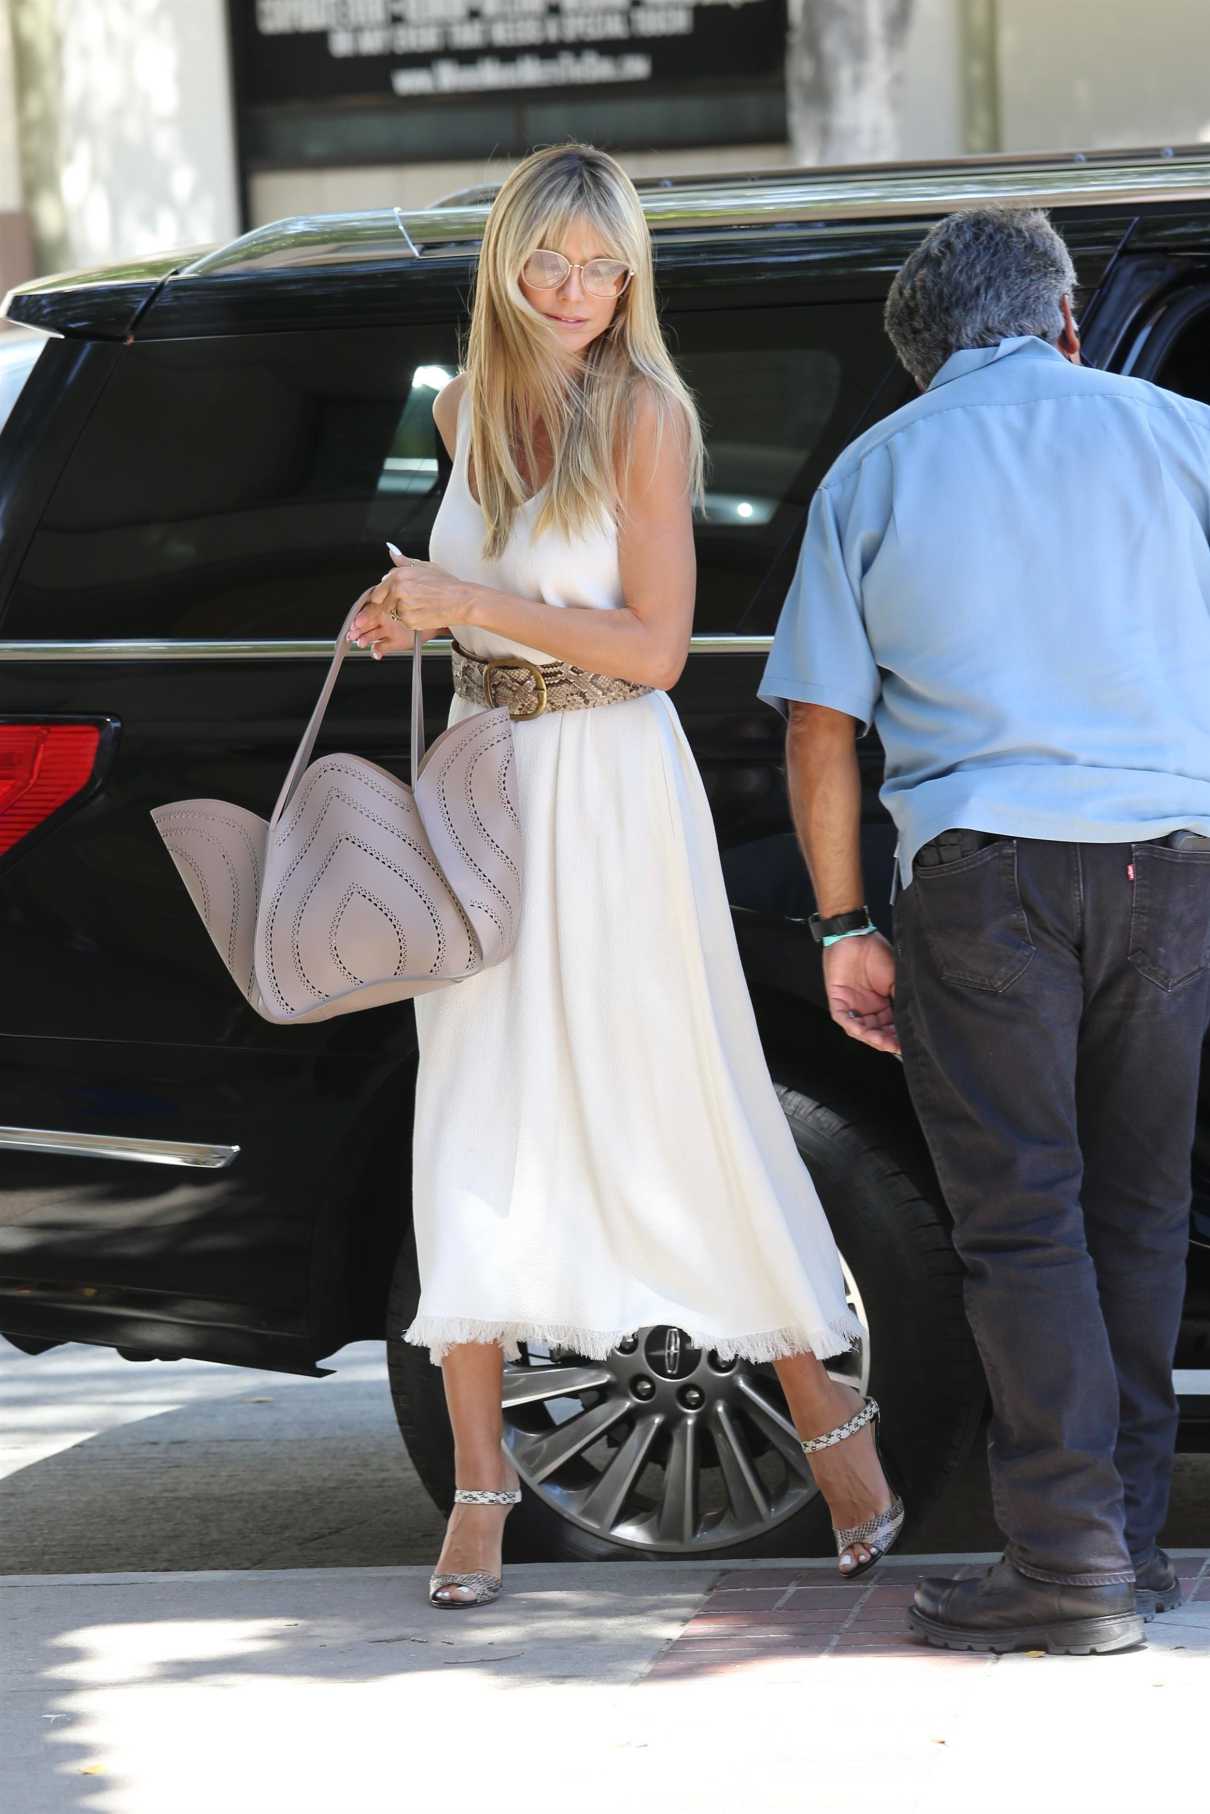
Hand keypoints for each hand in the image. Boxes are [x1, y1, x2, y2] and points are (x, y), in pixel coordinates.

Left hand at [347, 544, 467, 659]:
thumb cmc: (446, 584)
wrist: (460, 600)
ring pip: (392, 613)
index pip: (378, 589)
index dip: (382, 595)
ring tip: (420, 605)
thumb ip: (403, 561)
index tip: (386, 599)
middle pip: (381, 603)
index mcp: (398, 575)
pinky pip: (402, 622)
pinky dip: (409, 620)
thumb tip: (392, 551)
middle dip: (389, 605)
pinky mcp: (408, 621)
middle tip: (408, 602)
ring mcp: (401, 607)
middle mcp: (397, 590)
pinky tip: (423, 612)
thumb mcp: (424, 566)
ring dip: (400, 612)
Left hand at [822, 931, 899, 1055]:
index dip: (898, 1036)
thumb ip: (900, 999)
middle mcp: (867, 1009)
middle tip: (896, 1046)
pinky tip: (863, 1032)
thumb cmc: (877, 954)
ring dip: (871, 1038)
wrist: (856, 936)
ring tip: (883, 1042)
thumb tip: (912, 1019)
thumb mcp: (895, 979)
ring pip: (860, 1030)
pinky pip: (843, 1019)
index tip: (908, 1043)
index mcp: (882, 1005)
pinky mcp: (838, 1001)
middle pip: (875, 1032)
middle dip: (886, 1041)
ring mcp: (852, 1007)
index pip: (890, 1026)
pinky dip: (853, 1026)